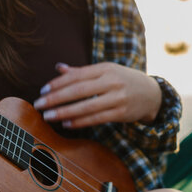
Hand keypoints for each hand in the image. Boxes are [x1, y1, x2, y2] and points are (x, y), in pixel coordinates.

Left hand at [33, 62, 161, 128]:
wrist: (153, 93)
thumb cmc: (123, 80)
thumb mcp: (105, 71)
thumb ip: (81, 71)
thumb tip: (58, 67)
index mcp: (105, 68)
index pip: (77, 75)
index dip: (57, 83)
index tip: (42, 91)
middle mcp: (112, 81)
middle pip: (78, 91)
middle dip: (56, 98)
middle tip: (38, 104)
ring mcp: (118, 98)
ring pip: (86, 107)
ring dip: (64, 112)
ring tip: (48, 116)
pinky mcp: (121, 113)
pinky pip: (96, 119)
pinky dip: (80, 122)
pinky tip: (65, 123)